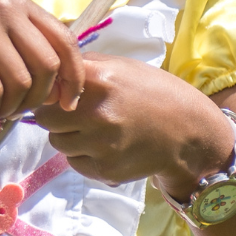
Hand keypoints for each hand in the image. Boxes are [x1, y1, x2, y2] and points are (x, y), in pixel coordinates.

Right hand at [0, 0, 83, 117]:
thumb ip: (21, 43)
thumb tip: (58, 83)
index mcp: (16, 1)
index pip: (65, 39)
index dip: (74, 76)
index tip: (68, 100)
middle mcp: (4, 8)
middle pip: (48, 65)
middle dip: (40, 98)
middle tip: (22, 110)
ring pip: (22, 83)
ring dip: (13, 107)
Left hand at [34, 53, 235, 191]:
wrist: (191, 134)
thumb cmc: (155, 94)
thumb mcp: (123, 67)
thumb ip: (85, 66)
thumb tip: (49, 72)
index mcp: (100, 80)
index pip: (48, 87)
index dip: (50, 92)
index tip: (58, 95)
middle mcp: (98, 113)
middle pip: (45, 119)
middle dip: (55, 117)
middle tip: (75, 115)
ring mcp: (101, 144)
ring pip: (57, 142)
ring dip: (68, 137)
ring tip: (94, 131)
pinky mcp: (105, 169)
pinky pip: (74, 163)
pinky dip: (83, 157)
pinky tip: (105, 147)